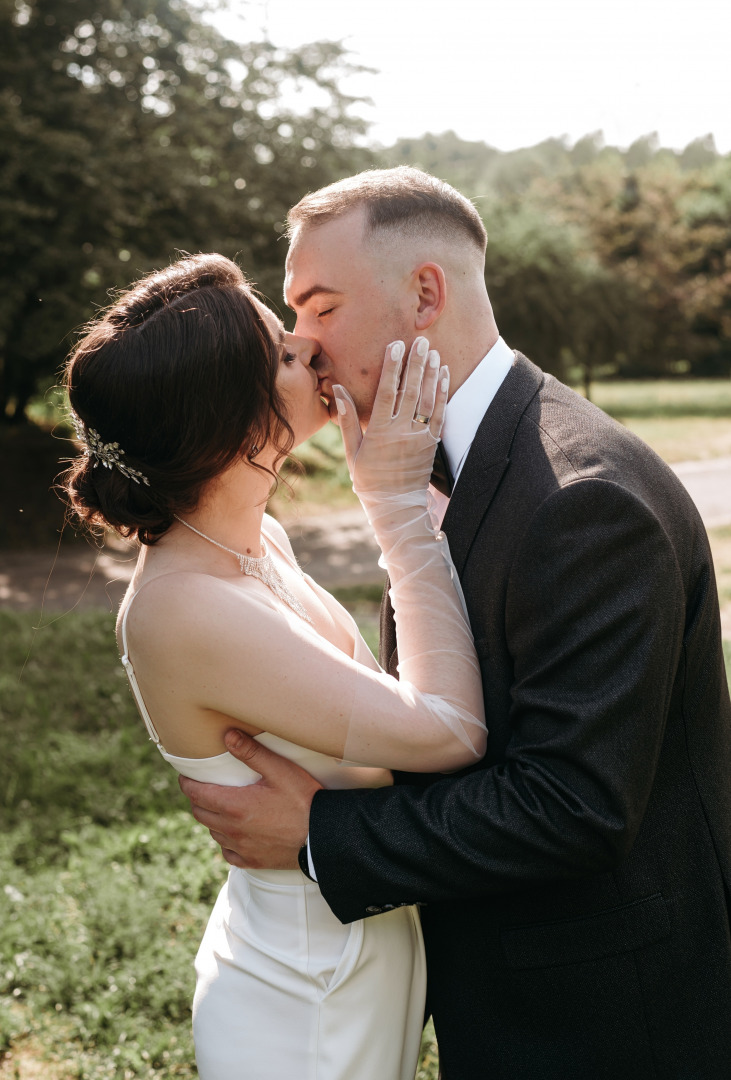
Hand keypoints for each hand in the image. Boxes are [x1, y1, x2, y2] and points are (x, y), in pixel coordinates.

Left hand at [178, 730, 322, 869]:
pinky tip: (234, 833)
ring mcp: (241, 847)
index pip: (196, 794)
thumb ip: (252, 753)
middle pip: (200, 813)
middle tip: (202, 788)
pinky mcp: (253, 861)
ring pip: (213, 832)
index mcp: (234, 805)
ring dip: (211, 819)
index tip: (185, 777)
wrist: (323, 837)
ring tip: (220, 807)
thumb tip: (228, 736)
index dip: (187, 784)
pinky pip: (228, 853)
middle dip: (197, 799)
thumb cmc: (304, 801)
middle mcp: (232, 829)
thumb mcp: (280, 770)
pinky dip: (226, 841)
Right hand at [333, 337, 448, 499]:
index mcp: (380, 432)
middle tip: (421, 341)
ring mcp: (420, 437)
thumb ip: (348, 420)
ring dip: (431, 374)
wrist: (395, 505)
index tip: (395, 346)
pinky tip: (443, 375)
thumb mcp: (353, 452)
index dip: (392, 368)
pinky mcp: (432, 443)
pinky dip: (442, 394)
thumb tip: (338, 390)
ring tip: (433, 352)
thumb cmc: (369, 479)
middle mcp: (402, 432)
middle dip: (416, 364)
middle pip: (410, 391)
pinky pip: (440, 414)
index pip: (386, 392)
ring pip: (428, 400)